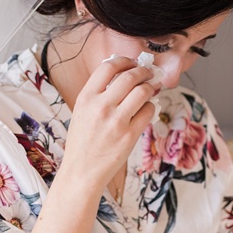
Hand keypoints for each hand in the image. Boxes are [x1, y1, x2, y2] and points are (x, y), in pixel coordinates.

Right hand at [60, 53, 164, 188]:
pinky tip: (146, 110)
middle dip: (143, 71)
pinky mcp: (130, 135)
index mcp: (86, 98)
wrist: (82, 171)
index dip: (124, 61)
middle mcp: (101, 106)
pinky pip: (149, 111)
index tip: (132, 63)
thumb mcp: (82, 112)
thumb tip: (122, 75)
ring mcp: (116, 121)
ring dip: (150, 88)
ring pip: (143, 91)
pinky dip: (151, 107)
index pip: (108, 67)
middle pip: (130, 76)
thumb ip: (98, 94)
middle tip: (148, 74)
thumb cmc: (82, 142)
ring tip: (150, 90)